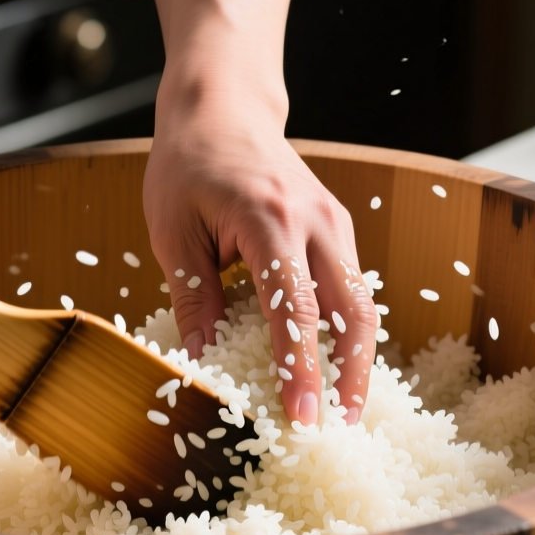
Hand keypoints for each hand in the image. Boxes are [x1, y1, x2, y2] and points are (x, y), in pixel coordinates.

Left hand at [144, 0, 376, 425]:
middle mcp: (315, 221)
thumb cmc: (188, 164)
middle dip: (350, 375)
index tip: (302, 418)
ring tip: (341, 407)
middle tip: (340, 427)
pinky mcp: (337, 227)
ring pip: (361, 302)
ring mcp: (334, 222)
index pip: (296, 311)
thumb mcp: (173, 232)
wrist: (223, 106)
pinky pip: (351, 286)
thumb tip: (200, 363)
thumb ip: (194, 298)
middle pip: (351, 312)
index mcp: (271, 220)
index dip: (302, 370)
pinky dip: (347, 329)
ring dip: (356, 358)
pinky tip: (333, 364)